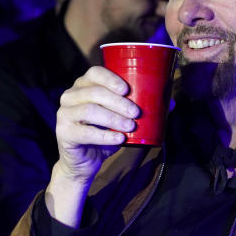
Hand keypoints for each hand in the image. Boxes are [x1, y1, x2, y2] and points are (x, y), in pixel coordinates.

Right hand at [46, 66, 138, 225]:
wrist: (83, 163)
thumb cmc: (104, 135)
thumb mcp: (121, 120)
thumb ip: (140, 109)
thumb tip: (171, 102)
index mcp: (83, 86)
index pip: (94, 73)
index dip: (111, 78)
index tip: (128, 90)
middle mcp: (70, 96)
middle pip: (95, 92)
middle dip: (118, 102)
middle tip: (136, 112)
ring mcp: (64, 114)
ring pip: (89, 110)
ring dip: (113, 118)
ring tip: (130, 126)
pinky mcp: (64, 133)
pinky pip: (85, 132)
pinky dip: (105, 135)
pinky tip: (119, 139)